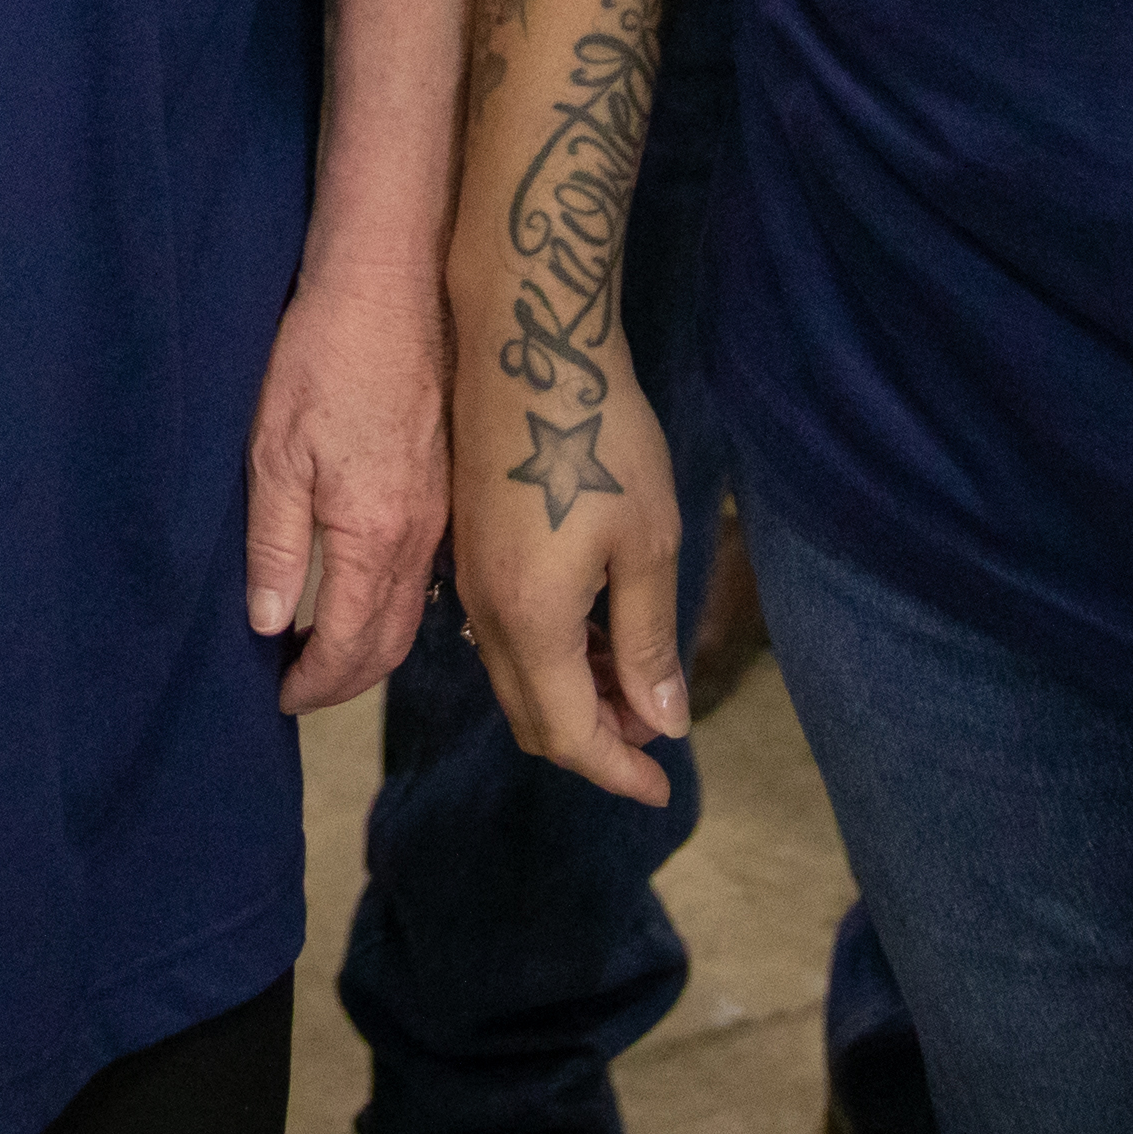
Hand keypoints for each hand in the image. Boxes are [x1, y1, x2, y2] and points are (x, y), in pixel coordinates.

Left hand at [248, 254, 446, 711]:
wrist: (392, 283)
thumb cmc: (321, 358)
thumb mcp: (275, 451)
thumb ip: (276, 546)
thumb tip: (270, 626)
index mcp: (377, 535)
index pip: (351, 645)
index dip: (315, 684)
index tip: (279, 699)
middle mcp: (422, 536)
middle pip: (392, 643)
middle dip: (346, 680)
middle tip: (300, 689)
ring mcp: (444, 510)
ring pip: (416, 611)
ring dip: (374, 646)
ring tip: (328, 653)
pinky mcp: (452, 483)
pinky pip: (429, 573)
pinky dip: (397, 605)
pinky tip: (368, 593)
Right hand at [443, 306, 690, 807]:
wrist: (527, 345)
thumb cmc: (599, 440)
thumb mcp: (647, 545)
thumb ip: (647, 642)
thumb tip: (662, 722)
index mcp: (530, 621)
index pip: (569, 733)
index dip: (618, 769)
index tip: (664, 788)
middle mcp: (485, 613)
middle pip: (532, 717)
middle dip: (596, 738)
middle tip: (657, 726)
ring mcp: (468, 579)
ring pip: (515, 676)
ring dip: (572, 696)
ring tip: (636, 674)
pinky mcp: (468, 548)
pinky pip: (504, 635)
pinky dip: (550, 656)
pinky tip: (594, 625)